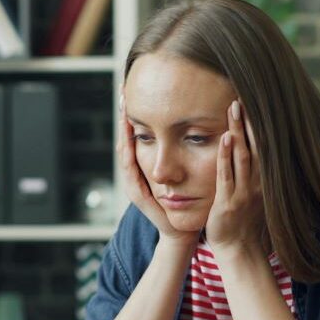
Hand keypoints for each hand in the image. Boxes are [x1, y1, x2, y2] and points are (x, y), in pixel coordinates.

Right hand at [117, 94, 197, 245]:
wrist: (181, 230)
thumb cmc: (187, 200)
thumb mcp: (184, 169)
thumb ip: (185, 150)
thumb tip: (196, 123)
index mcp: (145, 165)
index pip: (137, 133)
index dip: (135, 113)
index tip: (134, 89)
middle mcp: (135, 171)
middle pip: (126, 137)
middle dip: (124, 114)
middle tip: (123, 91)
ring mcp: (133, 182)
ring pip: (124, 149)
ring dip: (123, 129)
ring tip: (123, 108)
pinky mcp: (137, 192)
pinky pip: (129, 167)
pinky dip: (128, 150)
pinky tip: (128, 136)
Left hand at [205, 99, 265, 255]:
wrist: (239, 251)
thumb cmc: (244, 222)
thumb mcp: (253, 194)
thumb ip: (254, 173)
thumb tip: (254, 150)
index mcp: (263, 180)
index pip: (263, 146)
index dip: (258, 124)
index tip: (253, 102)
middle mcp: (257, 183)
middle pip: (255, 145)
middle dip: (249, 121)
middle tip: (242, 95)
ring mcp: (244, 192)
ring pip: (242, 156)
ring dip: (237, 131)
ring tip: (234, 108)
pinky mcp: (228, 202)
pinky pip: (227, 176)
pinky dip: (225, 156)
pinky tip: (223, 138)